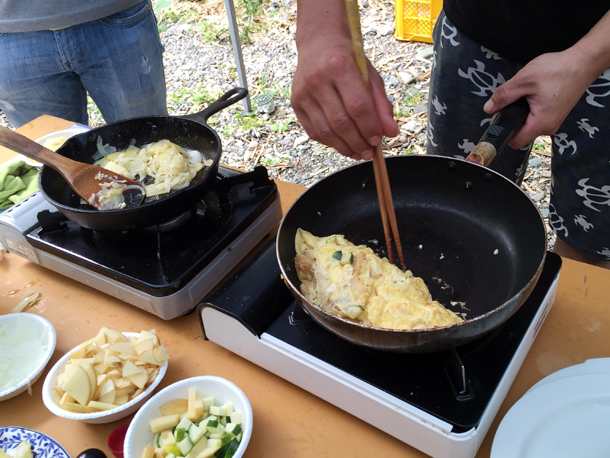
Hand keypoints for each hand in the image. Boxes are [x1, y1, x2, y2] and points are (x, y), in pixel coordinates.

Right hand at [291, 30, 397, 159]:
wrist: (318, 43)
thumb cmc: (348, 59)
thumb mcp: (370, 75)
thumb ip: (381, 104)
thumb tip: (390, 133)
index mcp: (340, 66)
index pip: (358, 106)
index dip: (369, 128)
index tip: (378, 140)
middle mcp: (317, 79)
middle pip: (340, 122)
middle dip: (358, 142)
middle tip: (369, 152)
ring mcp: (303, 92)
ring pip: (326, 131)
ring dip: (344, 147)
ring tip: (358, 153)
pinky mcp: (295, 103)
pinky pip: (314, 132)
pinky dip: (330, 143)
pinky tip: (343, 145)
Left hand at [483, 49, 601, 148]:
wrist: (583, 62)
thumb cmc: (558, 70)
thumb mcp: (524, 80)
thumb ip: (504, 96)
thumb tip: (489, 108)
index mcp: (541, 123)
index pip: (515, 142)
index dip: (503, 133)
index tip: (498, 119)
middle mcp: (548, 127)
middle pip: (520, 131)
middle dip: (512, 117)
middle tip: (513, 98)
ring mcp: (553, 121)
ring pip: (527, 123)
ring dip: (521, 111)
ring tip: (527, 92)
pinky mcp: (555, 114)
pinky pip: (536, 116)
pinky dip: (530, 107)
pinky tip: (534, 93)